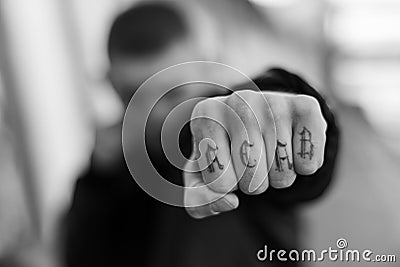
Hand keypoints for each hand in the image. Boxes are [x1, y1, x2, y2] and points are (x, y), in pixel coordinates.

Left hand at [183, 90, 326, 217]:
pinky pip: (309, 163)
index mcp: (206, 115)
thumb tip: (230, 202)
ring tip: (269, 156)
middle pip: (252, 175)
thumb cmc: (226, 151)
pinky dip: (303, 168)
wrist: (260, 120)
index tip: (226, 166)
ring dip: (278, 178)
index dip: (227, 186)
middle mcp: (238, 100)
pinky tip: (292, 149)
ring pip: (282, 172)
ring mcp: (273, 100)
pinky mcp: (306, 106)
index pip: (220, 180)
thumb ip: (201, 199)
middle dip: (253, 184)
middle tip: (250, 164)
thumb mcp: (203, 176)